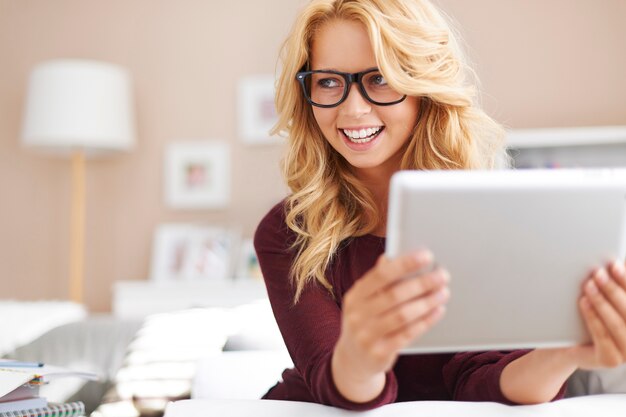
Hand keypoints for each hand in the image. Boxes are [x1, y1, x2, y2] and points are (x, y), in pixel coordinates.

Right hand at [333, 250, 449, 384]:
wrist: (352, 359)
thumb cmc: (365, 321)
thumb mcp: (364, 300)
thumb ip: (378, 280)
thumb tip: (392, 256)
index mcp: (355, 296)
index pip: (380, 275)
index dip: (404, 264)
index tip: (426, 256)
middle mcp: (357, 315)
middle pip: (394, 295)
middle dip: (422, 283)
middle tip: (442, 275)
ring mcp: (366, 335)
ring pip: (403, 315)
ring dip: (427, 302)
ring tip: (443, 293)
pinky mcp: (379, 353)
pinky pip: (407, 335)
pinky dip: (425, 322)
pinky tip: (437, 311)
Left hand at [571, 260, 625, 369]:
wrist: (570, 345)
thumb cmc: (593, 315)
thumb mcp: (606, 299)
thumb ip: (614, 285)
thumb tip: (616, 261)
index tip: (616, 264)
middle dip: (614, 289)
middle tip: (598, 272)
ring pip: (618, 323)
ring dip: (602, 301)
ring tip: (589, 284)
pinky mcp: (610, 360)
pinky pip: (602, 337)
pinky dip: (593, 317)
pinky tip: (584, 301)